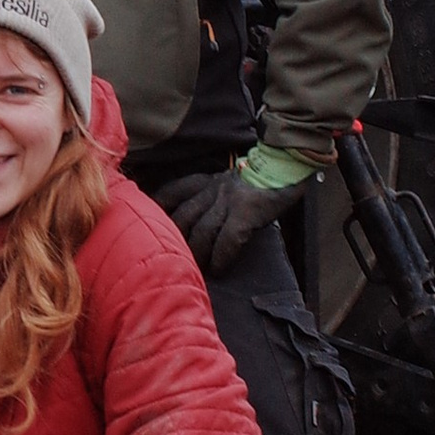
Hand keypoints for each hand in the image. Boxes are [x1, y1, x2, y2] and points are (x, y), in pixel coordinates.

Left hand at [151, 151, 307, 272]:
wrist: (287, 163)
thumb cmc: (259, 179)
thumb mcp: (227, 180)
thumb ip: (210, 194)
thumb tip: (194, 221)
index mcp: (207, 180)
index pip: (172, 192)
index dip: (157, 208)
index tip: (147, 223)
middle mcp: (213, 188)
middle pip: (183, 218)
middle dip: (175, 241)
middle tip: (171, 262)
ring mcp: (229, 199)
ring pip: (202, 231)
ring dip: (197, 254)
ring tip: (196, 271)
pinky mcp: (247, 211)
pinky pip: (228, 238)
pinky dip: (222, 257)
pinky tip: (220, 269)